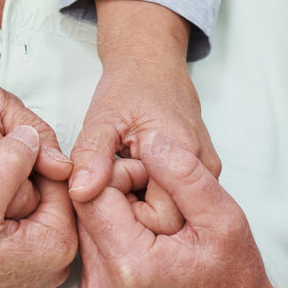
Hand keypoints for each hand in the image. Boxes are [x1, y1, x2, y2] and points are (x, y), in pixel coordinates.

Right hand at [0, 127, 77, 287]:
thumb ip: (7, 163)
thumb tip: (30, 136)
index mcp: (57, 242)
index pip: (59, 176)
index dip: (27, 156)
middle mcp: (56, 257)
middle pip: (46, 190)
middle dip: (17, 173)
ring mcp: (37, 263)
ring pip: (29, 202)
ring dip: (3, 188)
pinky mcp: (18, 263)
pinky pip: (16, 220)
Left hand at [68, 0, 220, 234]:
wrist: (152, 64)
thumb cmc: (129, 87)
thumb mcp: (102, 119)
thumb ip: (91, 156)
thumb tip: (81, 192)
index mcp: (182, 155)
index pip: (161, 218)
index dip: (127, 211)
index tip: (105, 188)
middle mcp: (203, 171)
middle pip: (170, 223)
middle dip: (135, 210)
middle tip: (110, 183)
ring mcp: (206, 176)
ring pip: (175, 216)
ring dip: (143, 205)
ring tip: (121, 177)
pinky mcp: (201, 177)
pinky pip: (177, 203)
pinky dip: (151, 198)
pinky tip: (133, 181)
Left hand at [75, 133, 274, 287]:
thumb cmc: (235, 279)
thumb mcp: (224, 217)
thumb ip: (184, 173)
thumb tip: (149, 141)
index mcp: (131, 263)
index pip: (93, 190)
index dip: (122, 171)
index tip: (153, 179)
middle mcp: (103, 284)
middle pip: (84, 208)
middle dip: (115, 190)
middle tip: (155, 196)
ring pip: (85, 226)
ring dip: (113, 211)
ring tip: (154, 219)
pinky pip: (92, 248)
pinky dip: (113, 234)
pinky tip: (145, 238)